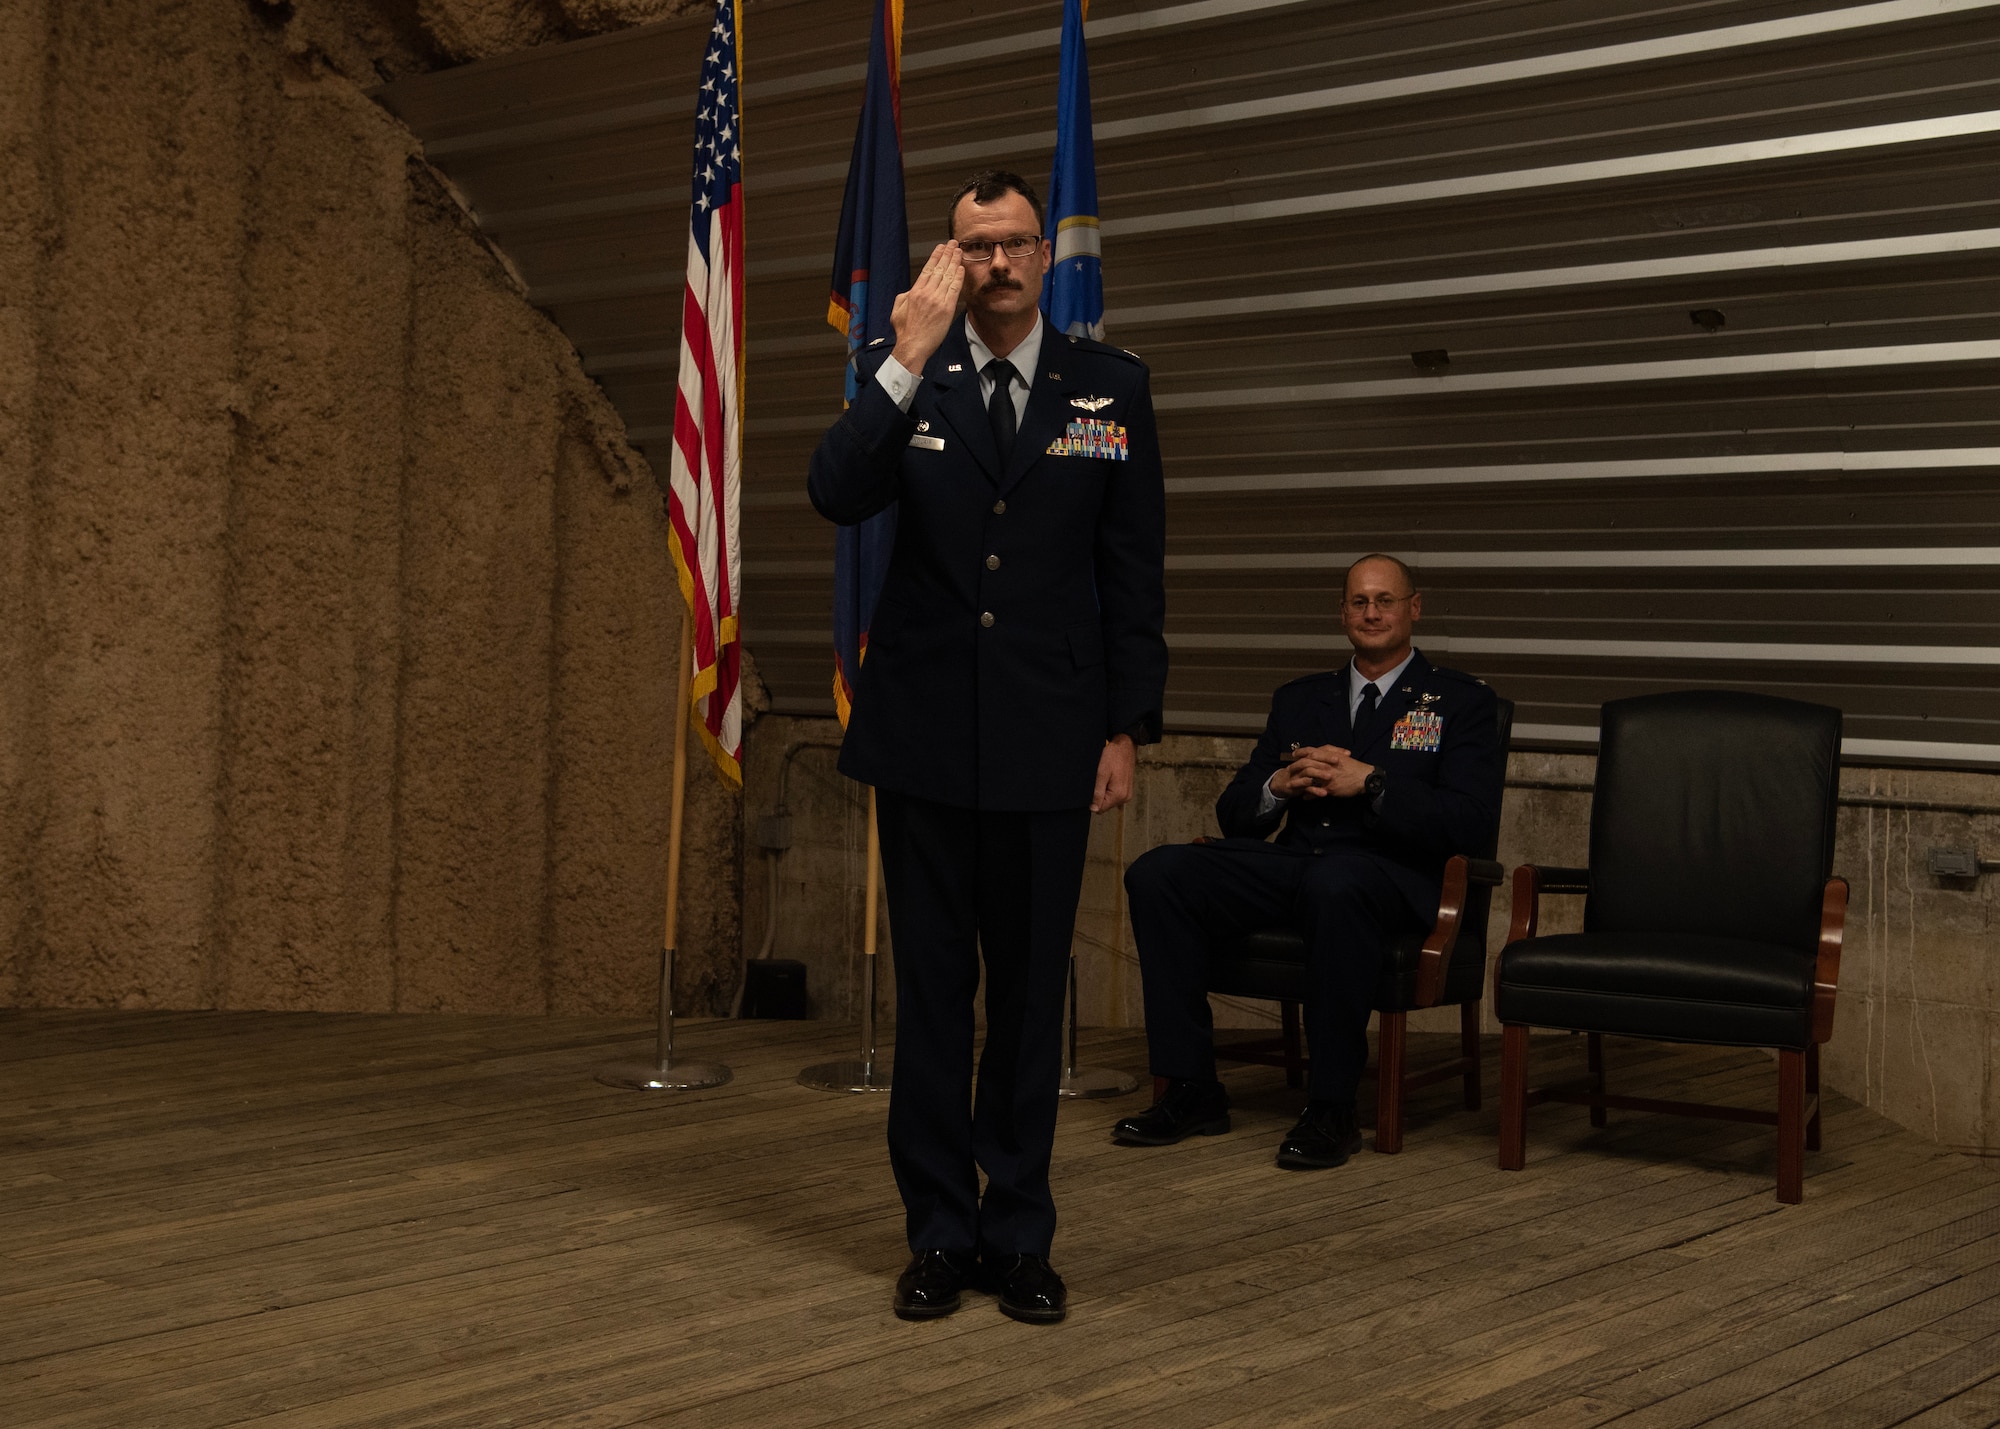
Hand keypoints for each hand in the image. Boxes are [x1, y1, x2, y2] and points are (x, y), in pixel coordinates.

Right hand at [890, 243, 964, 372]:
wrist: (913, 346)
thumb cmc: (905, 331)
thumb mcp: (897, 309)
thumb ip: (904, 296)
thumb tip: (911, 291)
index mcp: (914, 292)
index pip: (927, 269)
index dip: (935, 256)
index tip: (941, 247)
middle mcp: (926, 293)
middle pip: (939, 269)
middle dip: (947, 254)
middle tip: (953, 243)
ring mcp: (937, 300)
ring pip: (948, 276)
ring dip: (954, 262)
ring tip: (959, 251)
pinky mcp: (947, 309)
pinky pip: (954, 289)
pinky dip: (958, 278)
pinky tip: (962, 268)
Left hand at [1092, 734, 1135, 813]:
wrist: (1125, 746)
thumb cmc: (1113, 756)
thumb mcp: (1101, 774)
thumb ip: (1097, 793)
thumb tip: (1094, 809)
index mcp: (1119, 795)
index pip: (1100, 809)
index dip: (1092, 799)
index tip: (1093, 786)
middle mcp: (1125, 797)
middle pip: (1105, 805)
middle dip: (1098, 795)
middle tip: (1100, 779)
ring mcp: (1127, 794)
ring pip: (1109, 800)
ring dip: (1104, 791)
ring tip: (1105, 777)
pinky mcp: (1127, 790)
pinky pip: (1114, 795)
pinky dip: (1109, 788)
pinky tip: (1109, 778)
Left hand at [1270, 744, 1372, 798]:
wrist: (1365, 778)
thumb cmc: (1354, 767)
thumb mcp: (1342, 757)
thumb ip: (1331, 754)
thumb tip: (1319, 755)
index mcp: (1330, 756)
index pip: (1312, 751)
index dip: (1301, 752)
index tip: (1294, 754)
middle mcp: (1327, 765)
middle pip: (1307, 765)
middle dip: (1296, 767)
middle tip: (1288, 770)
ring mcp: (1327, 777)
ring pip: (1309, 779)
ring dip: (1299, 783)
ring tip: (1291, 786)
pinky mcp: (1330, 788)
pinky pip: (1316, 792)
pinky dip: (1309, 794)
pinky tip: (1304, 797)